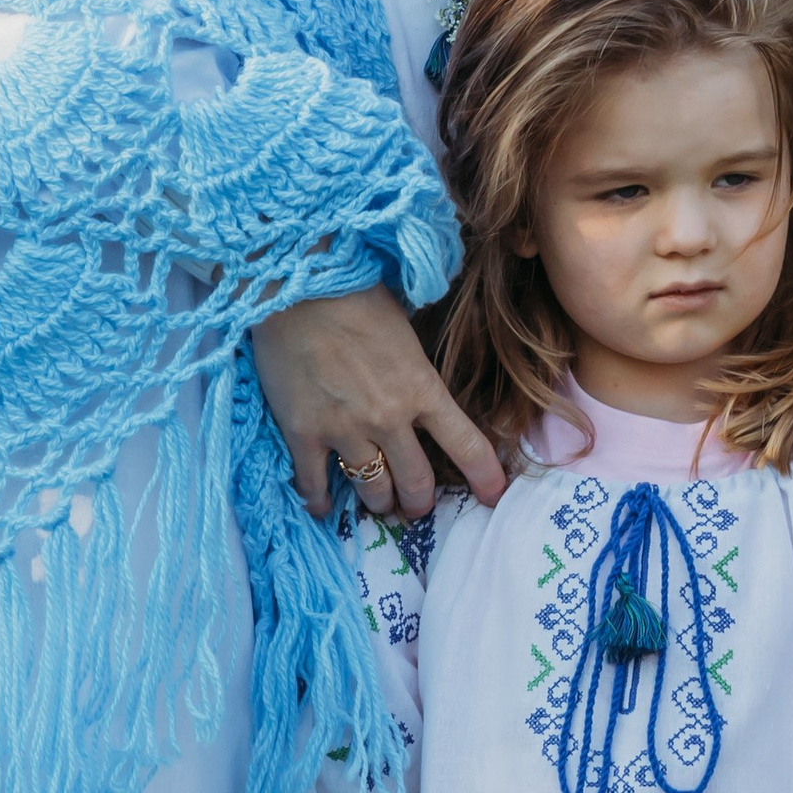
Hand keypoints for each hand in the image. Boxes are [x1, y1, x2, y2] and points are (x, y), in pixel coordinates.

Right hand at [250, 282, 505, 517]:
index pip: (467, 445)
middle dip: (420, 501)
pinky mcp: (303, 434)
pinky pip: (315, 486)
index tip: (493, 497)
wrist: (298, 285)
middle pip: (417, 482)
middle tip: (415, 505)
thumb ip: (417, 375)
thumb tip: (421, 396)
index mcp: (423, 389)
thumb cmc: (356, 297)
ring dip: (379, 503)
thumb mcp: (406, 336)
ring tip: (377, 503)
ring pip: (373, 491)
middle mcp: (389, 418)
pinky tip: (323, 506)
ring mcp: (345, 430)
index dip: (485, 478)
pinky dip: (321, 502)